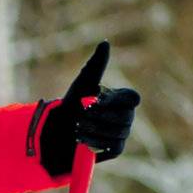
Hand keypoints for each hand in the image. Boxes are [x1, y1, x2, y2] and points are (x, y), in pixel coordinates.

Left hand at [38, 42, 140, 177]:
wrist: (59, 127)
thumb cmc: (74, 102)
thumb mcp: (84, 82)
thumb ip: (97, 65)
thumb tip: (105, 43)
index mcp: (124, 98)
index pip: (133, 99)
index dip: (113, 101)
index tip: (94, 99)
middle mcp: (127, 116)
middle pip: (123, 118)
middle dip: (98, 117)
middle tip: (79, 116)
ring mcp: (123, 133)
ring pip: (117, 133)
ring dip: (94, 130)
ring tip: (77, 127)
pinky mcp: (116, 149)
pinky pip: (112, 147)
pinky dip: (95, 143)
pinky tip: (81, 139)